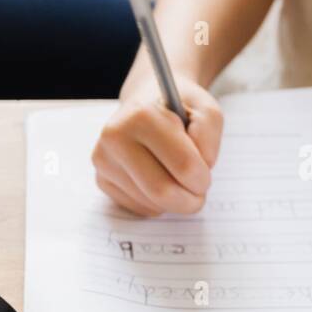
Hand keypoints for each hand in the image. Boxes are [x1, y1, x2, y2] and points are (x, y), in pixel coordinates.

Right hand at [91, 76, 223, 215]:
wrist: (148, 103)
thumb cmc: (179, 108)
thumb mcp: (206, 110)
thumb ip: (209, 134)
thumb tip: (201, 165)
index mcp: (141, 116)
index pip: (183, 165)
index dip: (203, 178)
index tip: (206, 173)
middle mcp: (115, 137)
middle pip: (162, 191)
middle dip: (190, 200)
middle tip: (199, 192)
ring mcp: (104, 159)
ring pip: (150, 203)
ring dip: (175, 202)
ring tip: (179, 179)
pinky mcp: (102, 179)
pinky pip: (139, 208)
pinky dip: (158, 204)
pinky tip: (159, 181)